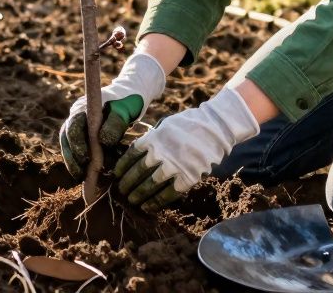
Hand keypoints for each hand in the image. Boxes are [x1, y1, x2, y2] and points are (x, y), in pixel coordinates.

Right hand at [59, 52, 165, 177]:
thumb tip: (102, 142)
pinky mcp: (82, 137)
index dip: (77, 144)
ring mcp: (77, 128)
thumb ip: (114, 124)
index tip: (85, 159)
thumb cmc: (126, 102)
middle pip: (67, 140)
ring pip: (69, 147)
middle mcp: (75, 118)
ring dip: (74, 164)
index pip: (73, 127)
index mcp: (83, 109)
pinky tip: (87, 176)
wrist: (127, 99)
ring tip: (83, 178)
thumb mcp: (124, 111)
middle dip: (73, 158)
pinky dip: (80, 164)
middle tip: (82, 174)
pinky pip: (76, 152)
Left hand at [114, 88, 258, 210]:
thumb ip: (151, 139)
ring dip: (139, 194)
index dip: (122, 166)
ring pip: (150, 185)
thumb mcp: (165, 126)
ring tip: (132, 200)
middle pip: (138, 172)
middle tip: (121, 190)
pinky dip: (156, 202)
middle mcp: (161, 153)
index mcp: (154, 138)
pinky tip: (148, 207)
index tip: (117, 174)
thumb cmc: (189, 125)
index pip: (132, 155)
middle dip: (127, 183)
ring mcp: (174, 166)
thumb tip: (136, 153)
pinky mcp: (187, 178)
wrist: (215, 128)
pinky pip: (168, 194)